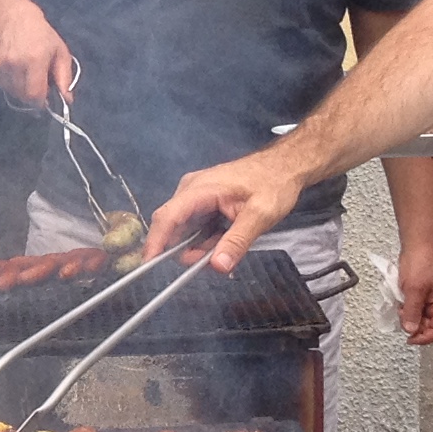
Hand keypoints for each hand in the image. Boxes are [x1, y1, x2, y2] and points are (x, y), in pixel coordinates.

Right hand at [0, 3, 73, 108]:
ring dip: (21, 89)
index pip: (34, 95)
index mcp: (35, 59)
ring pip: (12, 92)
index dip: (41, 101)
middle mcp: (14, 63)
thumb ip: (64, 78)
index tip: (45, 98)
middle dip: (32, 95)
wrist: (14, 19)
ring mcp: (0, 65)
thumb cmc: (42, 36)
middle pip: (23, 96)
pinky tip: (14, 68)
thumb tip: (67, 100)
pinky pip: (2, 85)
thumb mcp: (61, 52)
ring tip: (25, 72)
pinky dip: (10, 82)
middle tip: (37, 82)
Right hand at [145, 145, 311, 272]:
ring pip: (186, 230)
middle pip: (175, 228)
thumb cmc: (274, 183)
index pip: (167, 217)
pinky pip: (196, 226)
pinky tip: (227, 236)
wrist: (284, 166)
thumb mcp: (260, 215)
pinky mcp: (202, 202)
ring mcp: (195, 196)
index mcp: (199, 190)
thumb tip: (218, 266)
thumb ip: (237, 241)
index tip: (148, 266)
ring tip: (229, 244)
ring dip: (202, 245)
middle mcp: (190, 191)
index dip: (155, 242)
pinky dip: (208, 238)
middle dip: (190, 250)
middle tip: (217, 260)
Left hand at [397, 244, 432, 345]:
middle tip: (402, 315)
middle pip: (430, 327)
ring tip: (402, 304)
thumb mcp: (414, 290)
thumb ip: (412, 311)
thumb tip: (410, 330)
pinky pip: (417, 309)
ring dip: (410, 316)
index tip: (409, 338)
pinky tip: (402, 300)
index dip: (424, 338)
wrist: (418, 245)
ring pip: (421, 319)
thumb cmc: (421, 264)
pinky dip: (408, 309)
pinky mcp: (425, 296)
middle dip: (415, 325)